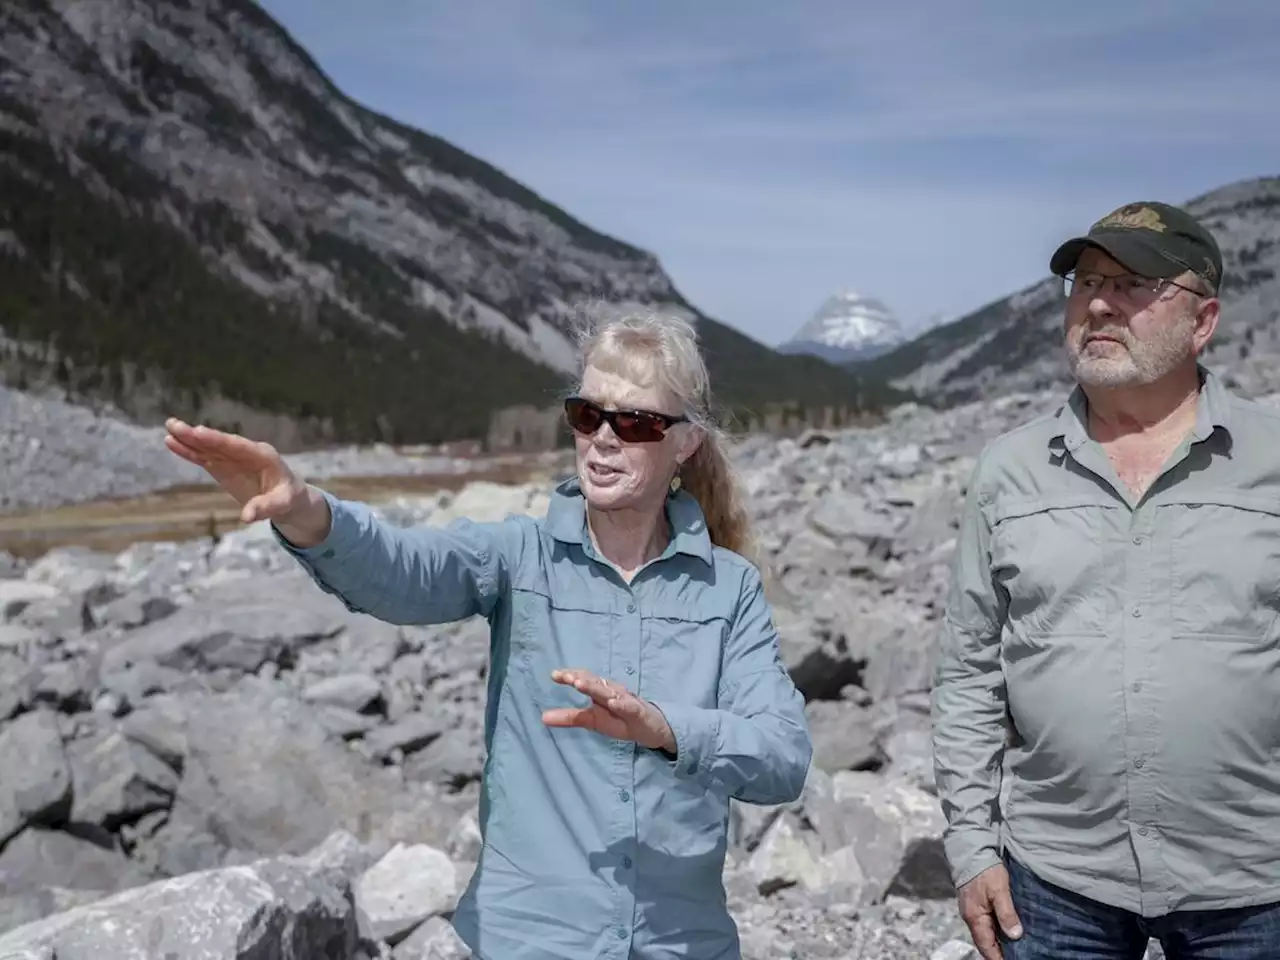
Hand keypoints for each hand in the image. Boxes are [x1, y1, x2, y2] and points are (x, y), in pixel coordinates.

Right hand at [163, 418, 328, 544]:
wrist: (289, 499)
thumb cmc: (289, 499)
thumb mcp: (283, 504)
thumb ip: (265, 507)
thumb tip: (246, 517)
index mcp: (263, 456)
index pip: (237, 446)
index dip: (218, 439)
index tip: (199, 432)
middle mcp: (246, 453)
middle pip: (219, 443)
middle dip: (197, 435)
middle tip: (174, 424)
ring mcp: (233, 459)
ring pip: (208, 448)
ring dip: (188, 440)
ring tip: (169, 428)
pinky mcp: (223, 467)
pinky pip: (204, 458)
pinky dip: (189, 452)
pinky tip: (172, 443)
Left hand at [542, 669, 675, 751]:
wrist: (653, 729)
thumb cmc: (621, 720)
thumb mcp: (593, 721)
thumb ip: (570, 718)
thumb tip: (542, 717)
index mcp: (601, 692)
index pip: (585, 679)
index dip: (570, 676)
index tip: (554, 674)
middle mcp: (613, 692)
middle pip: (595, 682)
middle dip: (580, 679)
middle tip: (566, 677)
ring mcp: (627, 701)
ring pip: (610, 692)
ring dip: (595, 687)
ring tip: (580, 684)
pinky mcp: (639, 713)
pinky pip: (630, 707)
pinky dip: (621, 703)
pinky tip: (612, 702)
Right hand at [958, 863, 1022, 959]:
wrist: (971, 850)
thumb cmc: (985, 870)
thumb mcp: (999, 891)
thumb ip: (1006, 913)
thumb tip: (1015, 935)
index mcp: (975, 917)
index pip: (986, 946)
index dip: (998, 958)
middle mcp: (971, 917)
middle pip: (984, 942)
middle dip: (998, 953)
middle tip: (1016, 956)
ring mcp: (972, 910)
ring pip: (985, 932)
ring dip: (997, 942)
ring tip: (1013, 948)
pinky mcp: (975, 903)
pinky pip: (985, 923)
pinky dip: (995, 931)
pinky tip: (1005, 931)